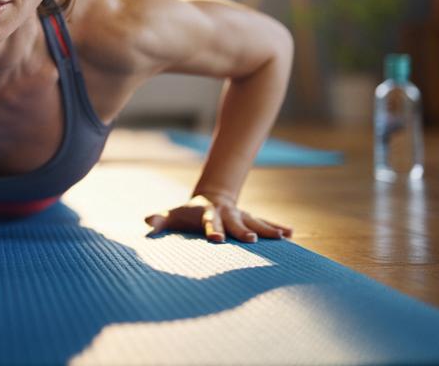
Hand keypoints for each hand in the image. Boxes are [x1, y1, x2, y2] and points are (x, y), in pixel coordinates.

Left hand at [144, 193, 291, 242]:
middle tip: (251, 239)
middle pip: (235, 223)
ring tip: (282, 237)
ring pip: (256, 222)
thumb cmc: (188, 213)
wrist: (210, 198)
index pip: (209, 222)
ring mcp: (241, 216)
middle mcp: (227, 214)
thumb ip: (160, 219)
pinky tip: (291, 234)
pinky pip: (266, 223)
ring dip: (267, 229)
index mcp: (208, 214)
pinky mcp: (251, 219)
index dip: (212, 230)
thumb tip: (147, 221)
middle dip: (243, 230)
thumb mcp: (173, 215)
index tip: (216, 239)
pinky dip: (278, 227)